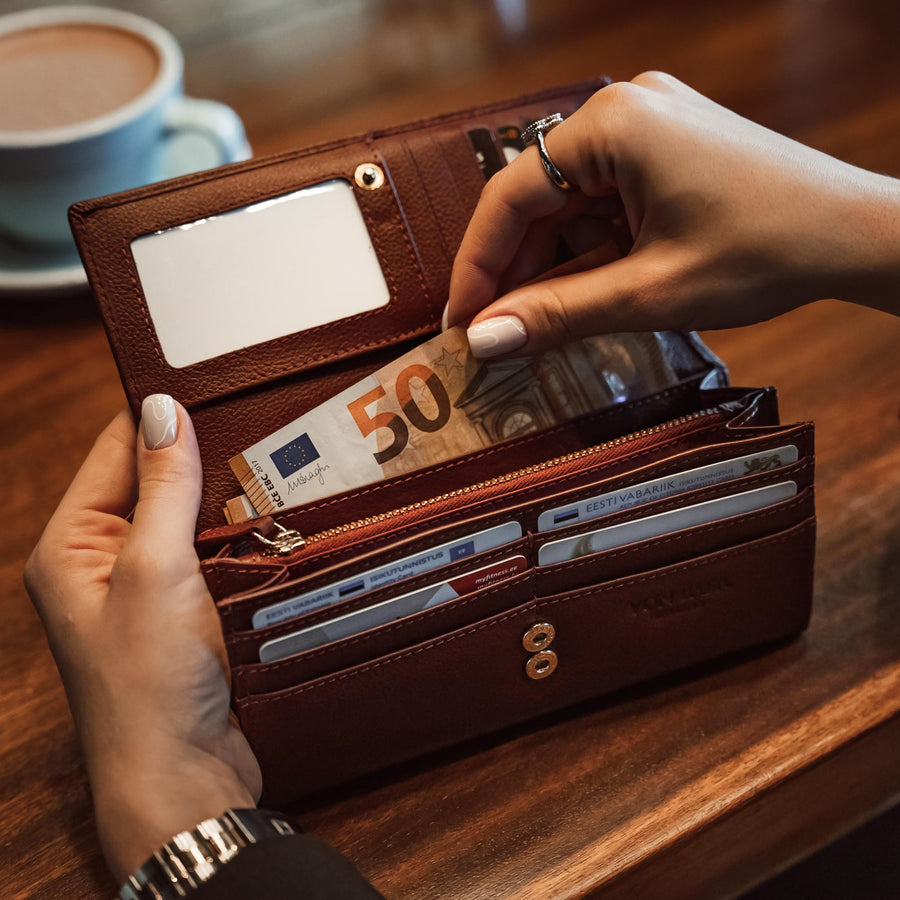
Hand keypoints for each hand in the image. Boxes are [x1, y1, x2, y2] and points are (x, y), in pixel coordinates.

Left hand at [25, 396, 260, 883]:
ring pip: (190, 516)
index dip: (162, 416)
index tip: (218, 385)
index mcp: (70, 543)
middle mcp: (102, 560)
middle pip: (155, 481)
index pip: (117, 450)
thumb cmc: (147, 683)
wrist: (181, 777)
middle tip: (261, 428)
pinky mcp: (184, 610)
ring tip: (277, 468)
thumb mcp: (153, 569)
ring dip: (227, 499)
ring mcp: (145, 587)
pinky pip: (211, 552)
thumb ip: (162, 486)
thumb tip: (163, 407)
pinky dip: (239, 535)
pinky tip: (274, 521)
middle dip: (203, 458)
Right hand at [447, 72, 899, 356]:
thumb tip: (484, 340)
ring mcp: (649, 126)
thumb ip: (557, 314)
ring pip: (571, 206)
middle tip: (500, 335)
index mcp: (613, 124)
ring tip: (544, 324)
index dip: (477, 266)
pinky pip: (605, 203)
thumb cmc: (769, 249)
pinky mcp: (668, 149)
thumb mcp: (649, 292)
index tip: (461, 323)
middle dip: (518, 272)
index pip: (511, 197)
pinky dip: (592, 251)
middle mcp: (624, 110)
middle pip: (539, 200)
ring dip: (555, 266)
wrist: (858, 235)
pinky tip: (588, 293)